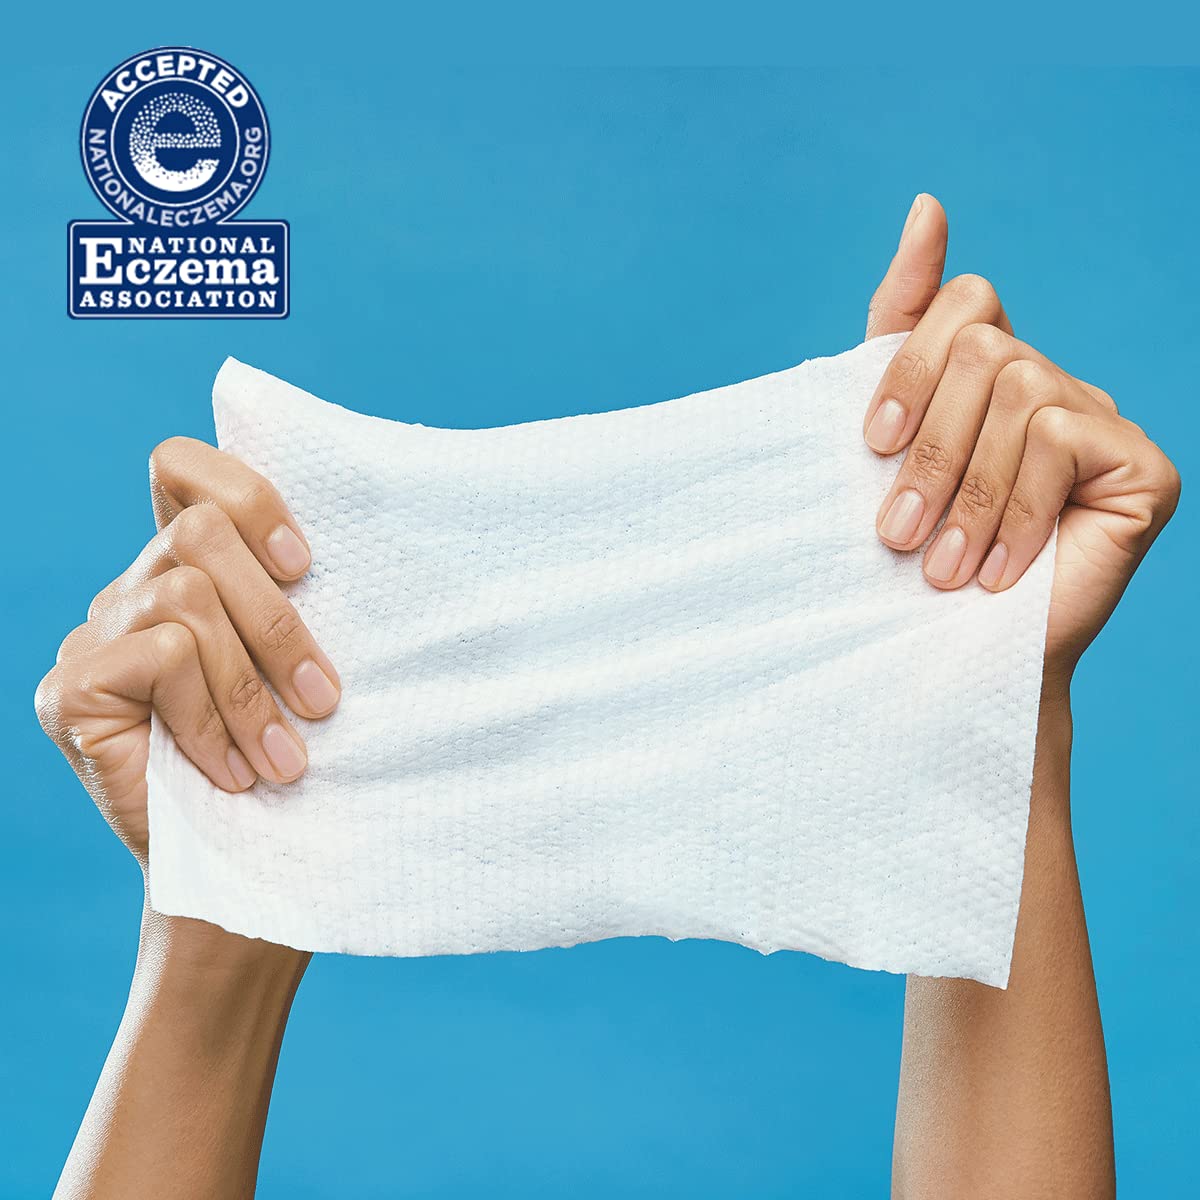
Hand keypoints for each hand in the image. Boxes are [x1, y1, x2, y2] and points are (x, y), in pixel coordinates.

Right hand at [35, 437, 340, 867]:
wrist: (240, 869)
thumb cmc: (289, 761)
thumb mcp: (303, 670)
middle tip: (324, 700)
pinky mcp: (69, 687)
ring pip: (187, 597)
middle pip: (200, 533)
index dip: (246, 495)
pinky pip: (161, 658)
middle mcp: (133, 589)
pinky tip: (235, 774)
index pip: (182, 468)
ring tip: (287, 759)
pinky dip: (212, 720)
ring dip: (252, 688)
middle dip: (278, 620)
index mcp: (188, 571)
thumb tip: (369, 552)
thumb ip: (299, 603)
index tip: (305, 567)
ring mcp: (92, 634)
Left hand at [864, 195, 1179, 691]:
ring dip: (963, 492)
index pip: (959, 303)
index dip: (909, 360)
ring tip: (937, 565)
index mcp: (989, 374)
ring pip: (1020, 390)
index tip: (871, 440)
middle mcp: (1051, 383)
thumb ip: (899, 328)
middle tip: (894, 535)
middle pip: (985, 345)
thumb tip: (927, 201)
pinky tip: (998, 571)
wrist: (954, 658)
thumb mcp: (882, 443)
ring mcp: (1103, 419)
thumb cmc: (908, 558)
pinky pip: (1063, 438)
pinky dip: (1016, 510)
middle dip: (926, 450)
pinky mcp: (1143, 465)